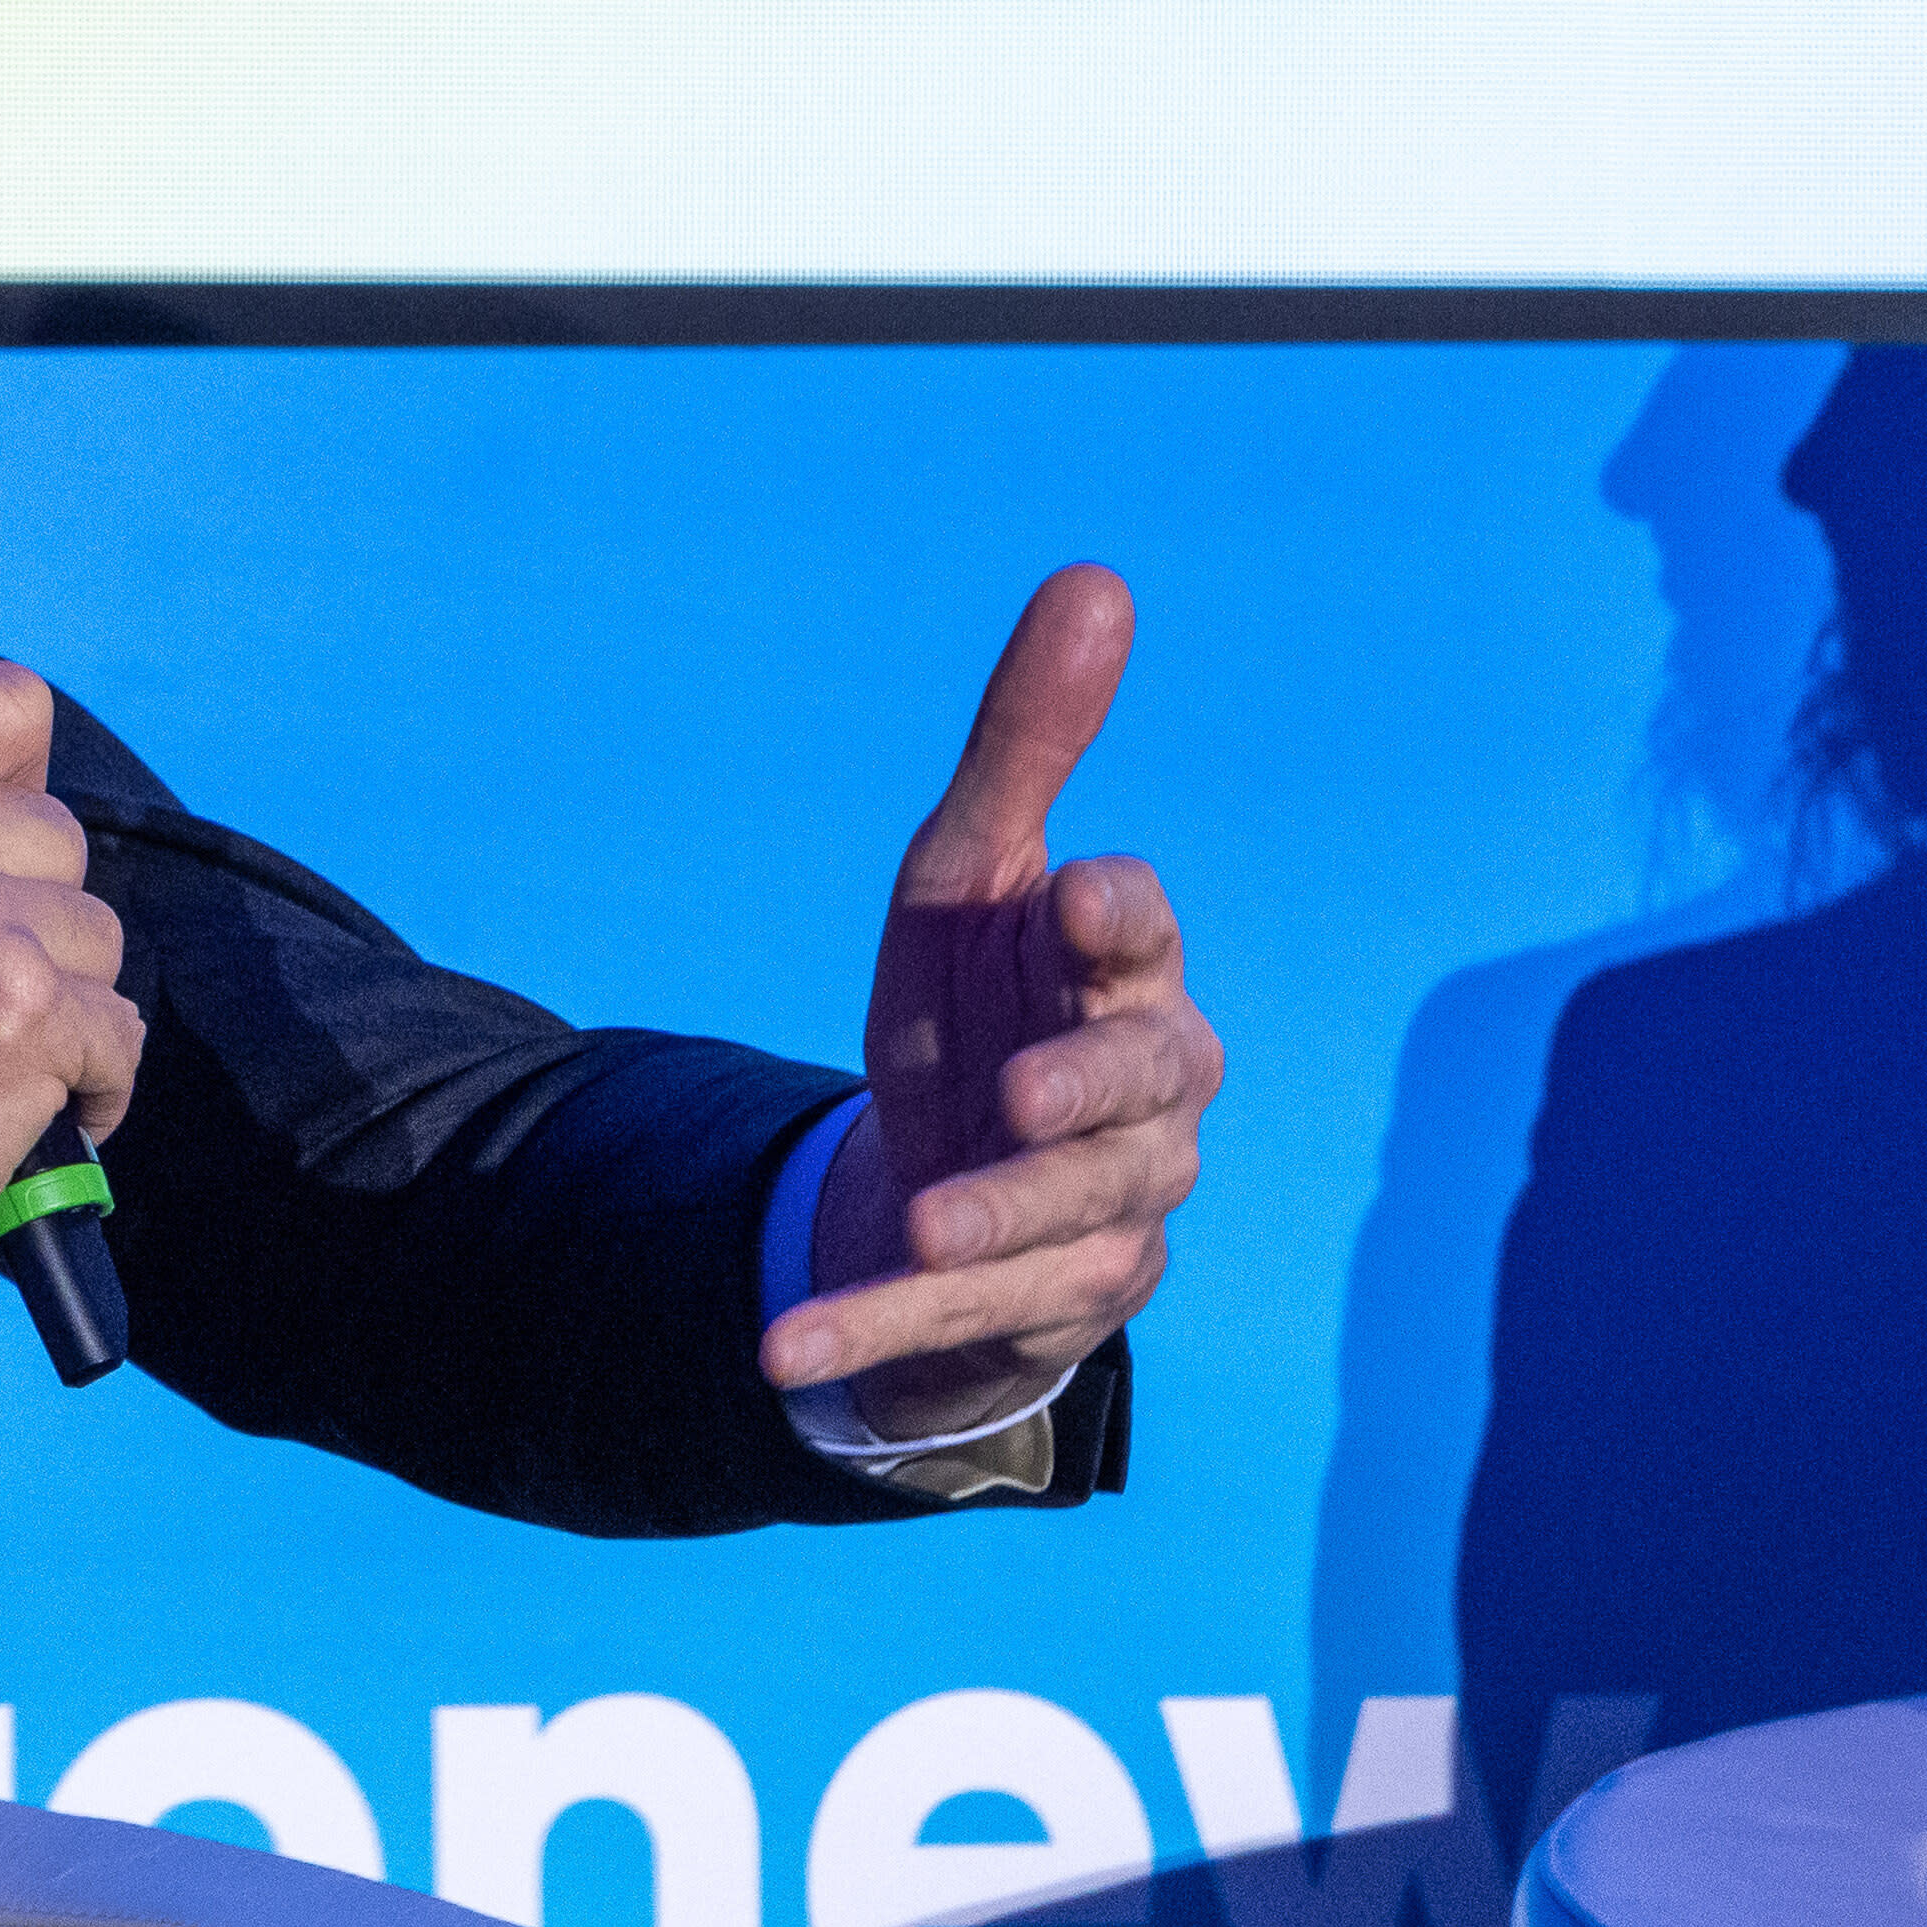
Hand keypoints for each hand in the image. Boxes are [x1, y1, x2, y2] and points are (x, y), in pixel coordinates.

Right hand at [0, 659, 138, 1588]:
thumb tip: (4, 785)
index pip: (5, 700)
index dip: (14, 783)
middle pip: (59, 832)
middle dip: (29, 917)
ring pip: (98, 933)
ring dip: (57, 1003)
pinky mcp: (24, 1008)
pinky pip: (118, 1028)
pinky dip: (88, 1084)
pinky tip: (8, 1111)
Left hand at [760, 564, 1218, 1442]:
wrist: (947, 1182)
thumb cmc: (982, 1006)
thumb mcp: (967, 876)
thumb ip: (1027, 744)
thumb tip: (1095, 578)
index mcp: (1122, 983)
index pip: (1141, 941)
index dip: (1118, 922)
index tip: (1080, 891)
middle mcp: (1142, 1106)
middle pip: (1144, 1097)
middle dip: (1087, 1094)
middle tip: (1018, 1091)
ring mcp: (1103, 1216)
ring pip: (1074, 1227)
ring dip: (993, 1228)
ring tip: (918, 1224)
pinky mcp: (1045, 1313)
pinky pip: (962, 1329)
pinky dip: (874, 1334)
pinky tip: (782, 1348)